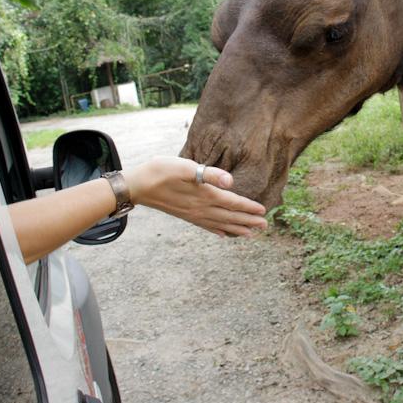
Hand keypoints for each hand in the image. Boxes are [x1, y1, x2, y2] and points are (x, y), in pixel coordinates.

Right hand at [125, 157, 266, 236]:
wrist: (137, 185)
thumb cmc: (161, 171)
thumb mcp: (185, 167)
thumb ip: (209, 174)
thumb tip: (231, 181)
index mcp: (204, 195)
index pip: (232, 203)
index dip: (249, 207)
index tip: (263, 211)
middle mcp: (201, 208)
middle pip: (230, 216)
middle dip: (248, 221)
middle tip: (265, 226)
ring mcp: (193, 214)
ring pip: (220, 224)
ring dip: (237, 228)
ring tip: (251, 234)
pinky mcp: (185, 215)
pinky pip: (206, 226)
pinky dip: (218, 230)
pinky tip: (224, 235)